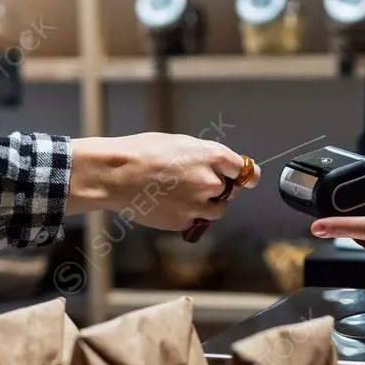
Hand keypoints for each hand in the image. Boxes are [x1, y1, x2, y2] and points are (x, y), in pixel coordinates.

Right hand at [67, 133, 259, 230]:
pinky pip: (196, 220)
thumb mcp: (179, 143)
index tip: (248, 179)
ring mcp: (199, 204)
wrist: (117, 175)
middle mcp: (210, 181)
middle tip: (195, 183)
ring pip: (217, 210)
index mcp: (211, 156)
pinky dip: (188, 215)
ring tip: (182, 195)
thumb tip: (218, 166)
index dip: (245, 175)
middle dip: (218, 188)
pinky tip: (169, 204)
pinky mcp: (185, 221)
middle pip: (230, 191)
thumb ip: (204, 156)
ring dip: (207, 205)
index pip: (243, 170)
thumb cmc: (142, 153)